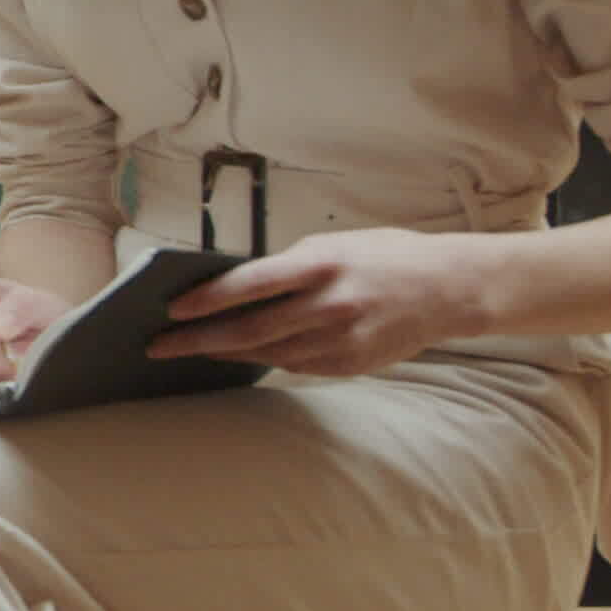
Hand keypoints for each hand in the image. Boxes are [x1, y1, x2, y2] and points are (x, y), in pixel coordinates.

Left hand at [157, 227, 488, 378]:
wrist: (451, 289)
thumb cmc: (385, 257)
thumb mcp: (336, 246)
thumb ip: (290, 266)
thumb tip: (237, 285)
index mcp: (321, 265)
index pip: (250, 284)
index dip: (207, 299)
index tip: (170, 309)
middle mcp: (328, 305)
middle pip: (249, 328)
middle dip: (197, 339)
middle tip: (158, 344)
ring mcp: (340, 339)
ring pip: (267, 352)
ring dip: (223, 353)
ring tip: (188, 350)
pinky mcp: (351, 364)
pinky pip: (294, 365)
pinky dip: (263, 359)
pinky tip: (237, 356)